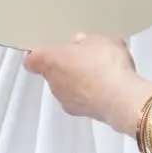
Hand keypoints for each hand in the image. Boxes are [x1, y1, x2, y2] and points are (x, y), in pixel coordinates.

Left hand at [23, 33, 142, 130]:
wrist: (120, 97)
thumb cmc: (105, 66)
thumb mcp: (100, 41)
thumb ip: (87, 41)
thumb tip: (84, 43)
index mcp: (51, 59)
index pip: (32, 60)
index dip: (37, 55)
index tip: (44, 50)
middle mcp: (53, 81)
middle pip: (51, 72)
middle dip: (65, 65)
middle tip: (82, 56)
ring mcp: (64, 98)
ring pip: (65, 87)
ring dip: (77, 81)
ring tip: (98, 72)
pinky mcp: (79, 111)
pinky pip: (79, 100)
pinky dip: (88, 94)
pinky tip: (104, 87)